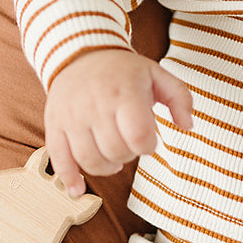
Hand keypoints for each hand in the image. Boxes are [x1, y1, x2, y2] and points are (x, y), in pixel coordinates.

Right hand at [44, 49, 193, 192]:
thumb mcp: (157, 74)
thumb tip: (188, 126)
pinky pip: (59, 158)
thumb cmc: (123, 71)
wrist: (80, 53)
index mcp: (124, 93)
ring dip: (106, 167)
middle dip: (128, 155)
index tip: (146, 139)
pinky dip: (69, 178)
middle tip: (128, 142)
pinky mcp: (55, 124)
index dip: (147, 145)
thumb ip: (180, 97)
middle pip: (116, 152)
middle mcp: (96, 106)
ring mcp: (72, 117)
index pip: (139, 136)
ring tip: (112, 157)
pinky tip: (77, 188)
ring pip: (90, 160)